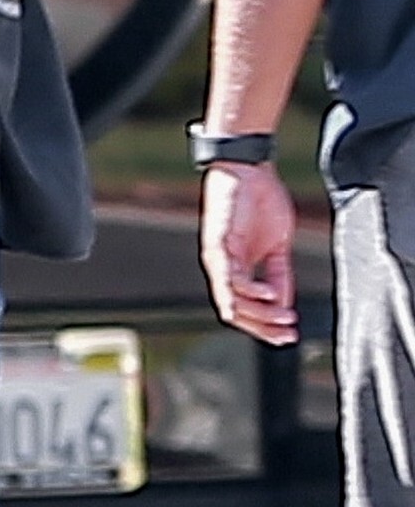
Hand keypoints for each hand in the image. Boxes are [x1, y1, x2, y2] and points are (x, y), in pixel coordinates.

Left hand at [199, 161, 297, 345]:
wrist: (249, 169)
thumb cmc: (260, 203)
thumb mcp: (277, 247)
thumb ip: (279, 275)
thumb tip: (284, 304)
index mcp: (234, 272)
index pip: (244, 311)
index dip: (266, 327)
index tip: (290, 336)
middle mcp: (221, 270)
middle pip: (236, 313)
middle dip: (263, 328)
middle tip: (288, 334)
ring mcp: (217, 258)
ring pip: (231, 300)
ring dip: (260, 313)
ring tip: (284, 317)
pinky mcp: (218, 243)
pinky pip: (229, 276)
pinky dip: (249, 290)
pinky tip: (269, 295)